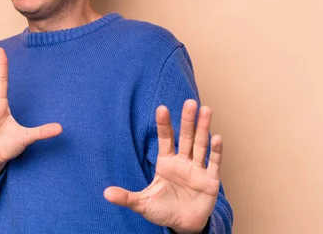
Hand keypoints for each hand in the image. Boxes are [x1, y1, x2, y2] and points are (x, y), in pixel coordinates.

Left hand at [104, 100, 221, 233]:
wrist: (183, 226)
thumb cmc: (162, 210)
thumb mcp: (142, 204)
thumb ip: (126, 197)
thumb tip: (105, 193)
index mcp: (166, 162)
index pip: (165, 139)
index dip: (164, 124)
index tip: (162, 108)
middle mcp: (182, 162)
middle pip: (185, 137)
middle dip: (187, 120)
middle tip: (189, 102)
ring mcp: (197, 170)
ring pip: (200, 145)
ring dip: (203, 128)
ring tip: (206, 110)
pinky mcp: (210, 181)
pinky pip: (213, 164)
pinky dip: (216, 151)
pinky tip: (216, 138)